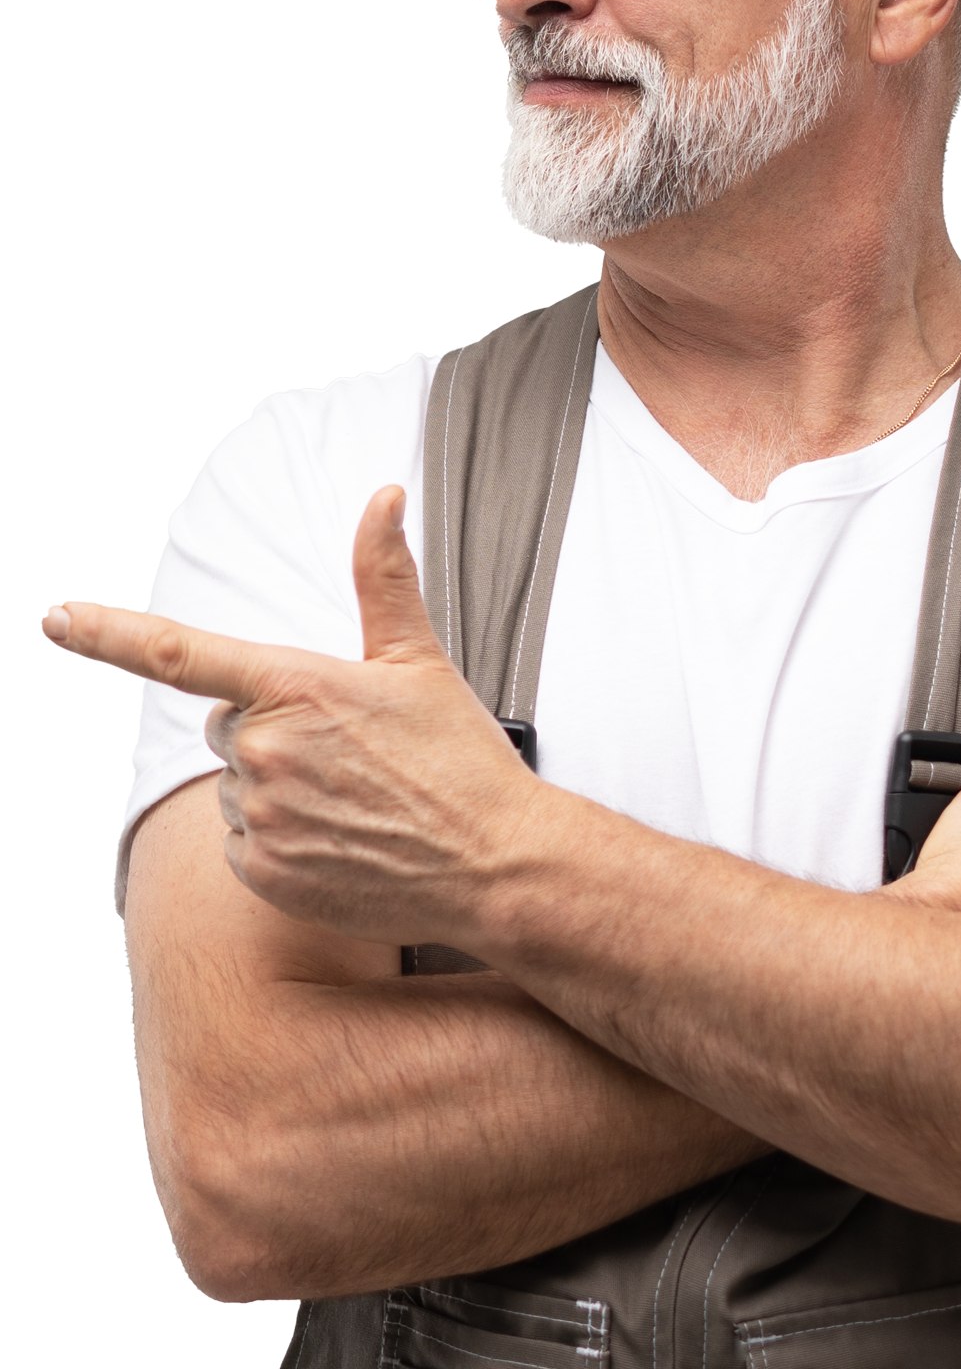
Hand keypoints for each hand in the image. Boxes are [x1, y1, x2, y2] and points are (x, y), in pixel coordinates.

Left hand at [43, 488, 531, 946]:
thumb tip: (383, 496)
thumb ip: (382, 576)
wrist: (496, 864)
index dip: (105, 631)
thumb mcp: (419, 661)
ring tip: (353, 802)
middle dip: (270, 732)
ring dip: (276, 791)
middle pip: (227, 727)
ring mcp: (262, 815)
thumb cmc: (461, 762)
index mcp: (293, 685)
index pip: (175, 651)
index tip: (55, 616)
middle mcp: (264, 750)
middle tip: (347, 753)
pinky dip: (280, 843)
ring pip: (236, 788)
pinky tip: (340, 841)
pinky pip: (242, 846)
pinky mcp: (267, 872)